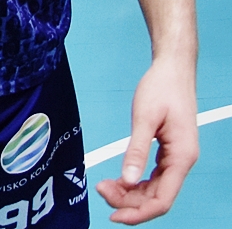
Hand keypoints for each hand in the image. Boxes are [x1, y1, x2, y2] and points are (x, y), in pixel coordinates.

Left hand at [95, 56, 198, 222]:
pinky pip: (152, 177)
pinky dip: (135, 181)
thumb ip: (137, 150)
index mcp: (181, 157)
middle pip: (157, 198)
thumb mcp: (145, 118)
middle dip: (129, 201)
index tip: (114, 215)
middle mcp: (182, 162)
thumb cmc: (161, 88)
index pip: (162, 199)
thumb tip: (128, 179)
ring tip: (104, 185)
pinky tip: (118, 179)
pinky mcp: (168, 152)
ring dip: (130, 193)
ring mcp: (176, 158)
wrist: (172, 69)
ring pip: (154, 189)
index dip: (138, 212)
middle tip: (100, 190)